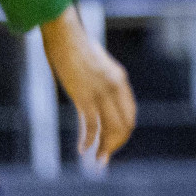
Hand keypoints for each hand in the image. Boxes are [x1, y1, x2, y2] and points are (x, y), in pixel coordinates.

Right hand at [39, 6, 135, 164]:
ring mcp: (100, 92)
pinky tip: (82, 149)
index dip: (123, 133)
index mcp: (120, 79)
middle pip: (124, 124)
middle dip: (116, 144)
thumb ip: (101, 80)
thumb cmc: (77, 46)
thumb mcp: (97, 64)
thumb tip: (98, 95)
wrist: (65, 34)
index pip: (129, 114)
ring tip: (98, 161)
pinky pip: (91, 125)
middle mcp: (115, 87)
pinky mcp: (84, 95)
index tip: (112, 143)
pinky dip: (88, 140)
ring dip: (105, 148)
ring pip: (110, 128)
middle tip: (105, 157)